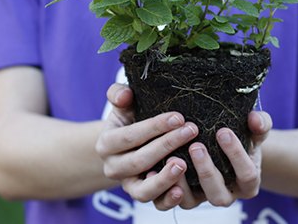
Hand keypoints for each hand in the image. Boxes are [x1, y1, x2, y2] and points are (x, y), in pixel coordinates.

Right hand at [95, 83, 198, 202]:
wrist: (130, 144)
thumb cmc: (130, 120)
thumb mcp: (123, 105)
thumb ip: (119, 94)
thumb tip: (125, 94)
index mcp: (106, 144)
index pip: (130, 136)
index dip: (154, 127)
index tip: (178, 117)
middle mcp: (113, 168)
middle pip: (139, 161)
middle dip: (167, 145)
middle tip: (191, 131)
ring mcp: (128, 186)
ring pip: (143, 191)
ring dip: (164, 179)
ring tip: (183, 164)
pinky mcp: (145, 197)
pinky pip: (155, 204)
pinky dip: (168, 200)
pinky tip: (182, 190)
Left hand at [151, 110, 272, 209]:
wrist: (224, 144)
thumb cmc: (242, 135)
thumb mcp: (254, 128)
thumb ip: (260, 123)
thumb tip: (255, 119)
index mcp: (249, 181)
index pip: (247, 174)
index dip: (236, 155)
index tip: (223, 131)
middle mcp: (227, 195)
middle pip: (219, 194)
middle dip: (207, 171)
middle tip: (196, 146)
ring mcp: (202, 198)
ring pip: (192, 202)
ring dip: (182, 183)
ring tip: (174, 158)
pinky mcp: (182, 198)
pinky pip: (170, 201)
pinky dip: (162, 189)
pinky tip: (154, 168)